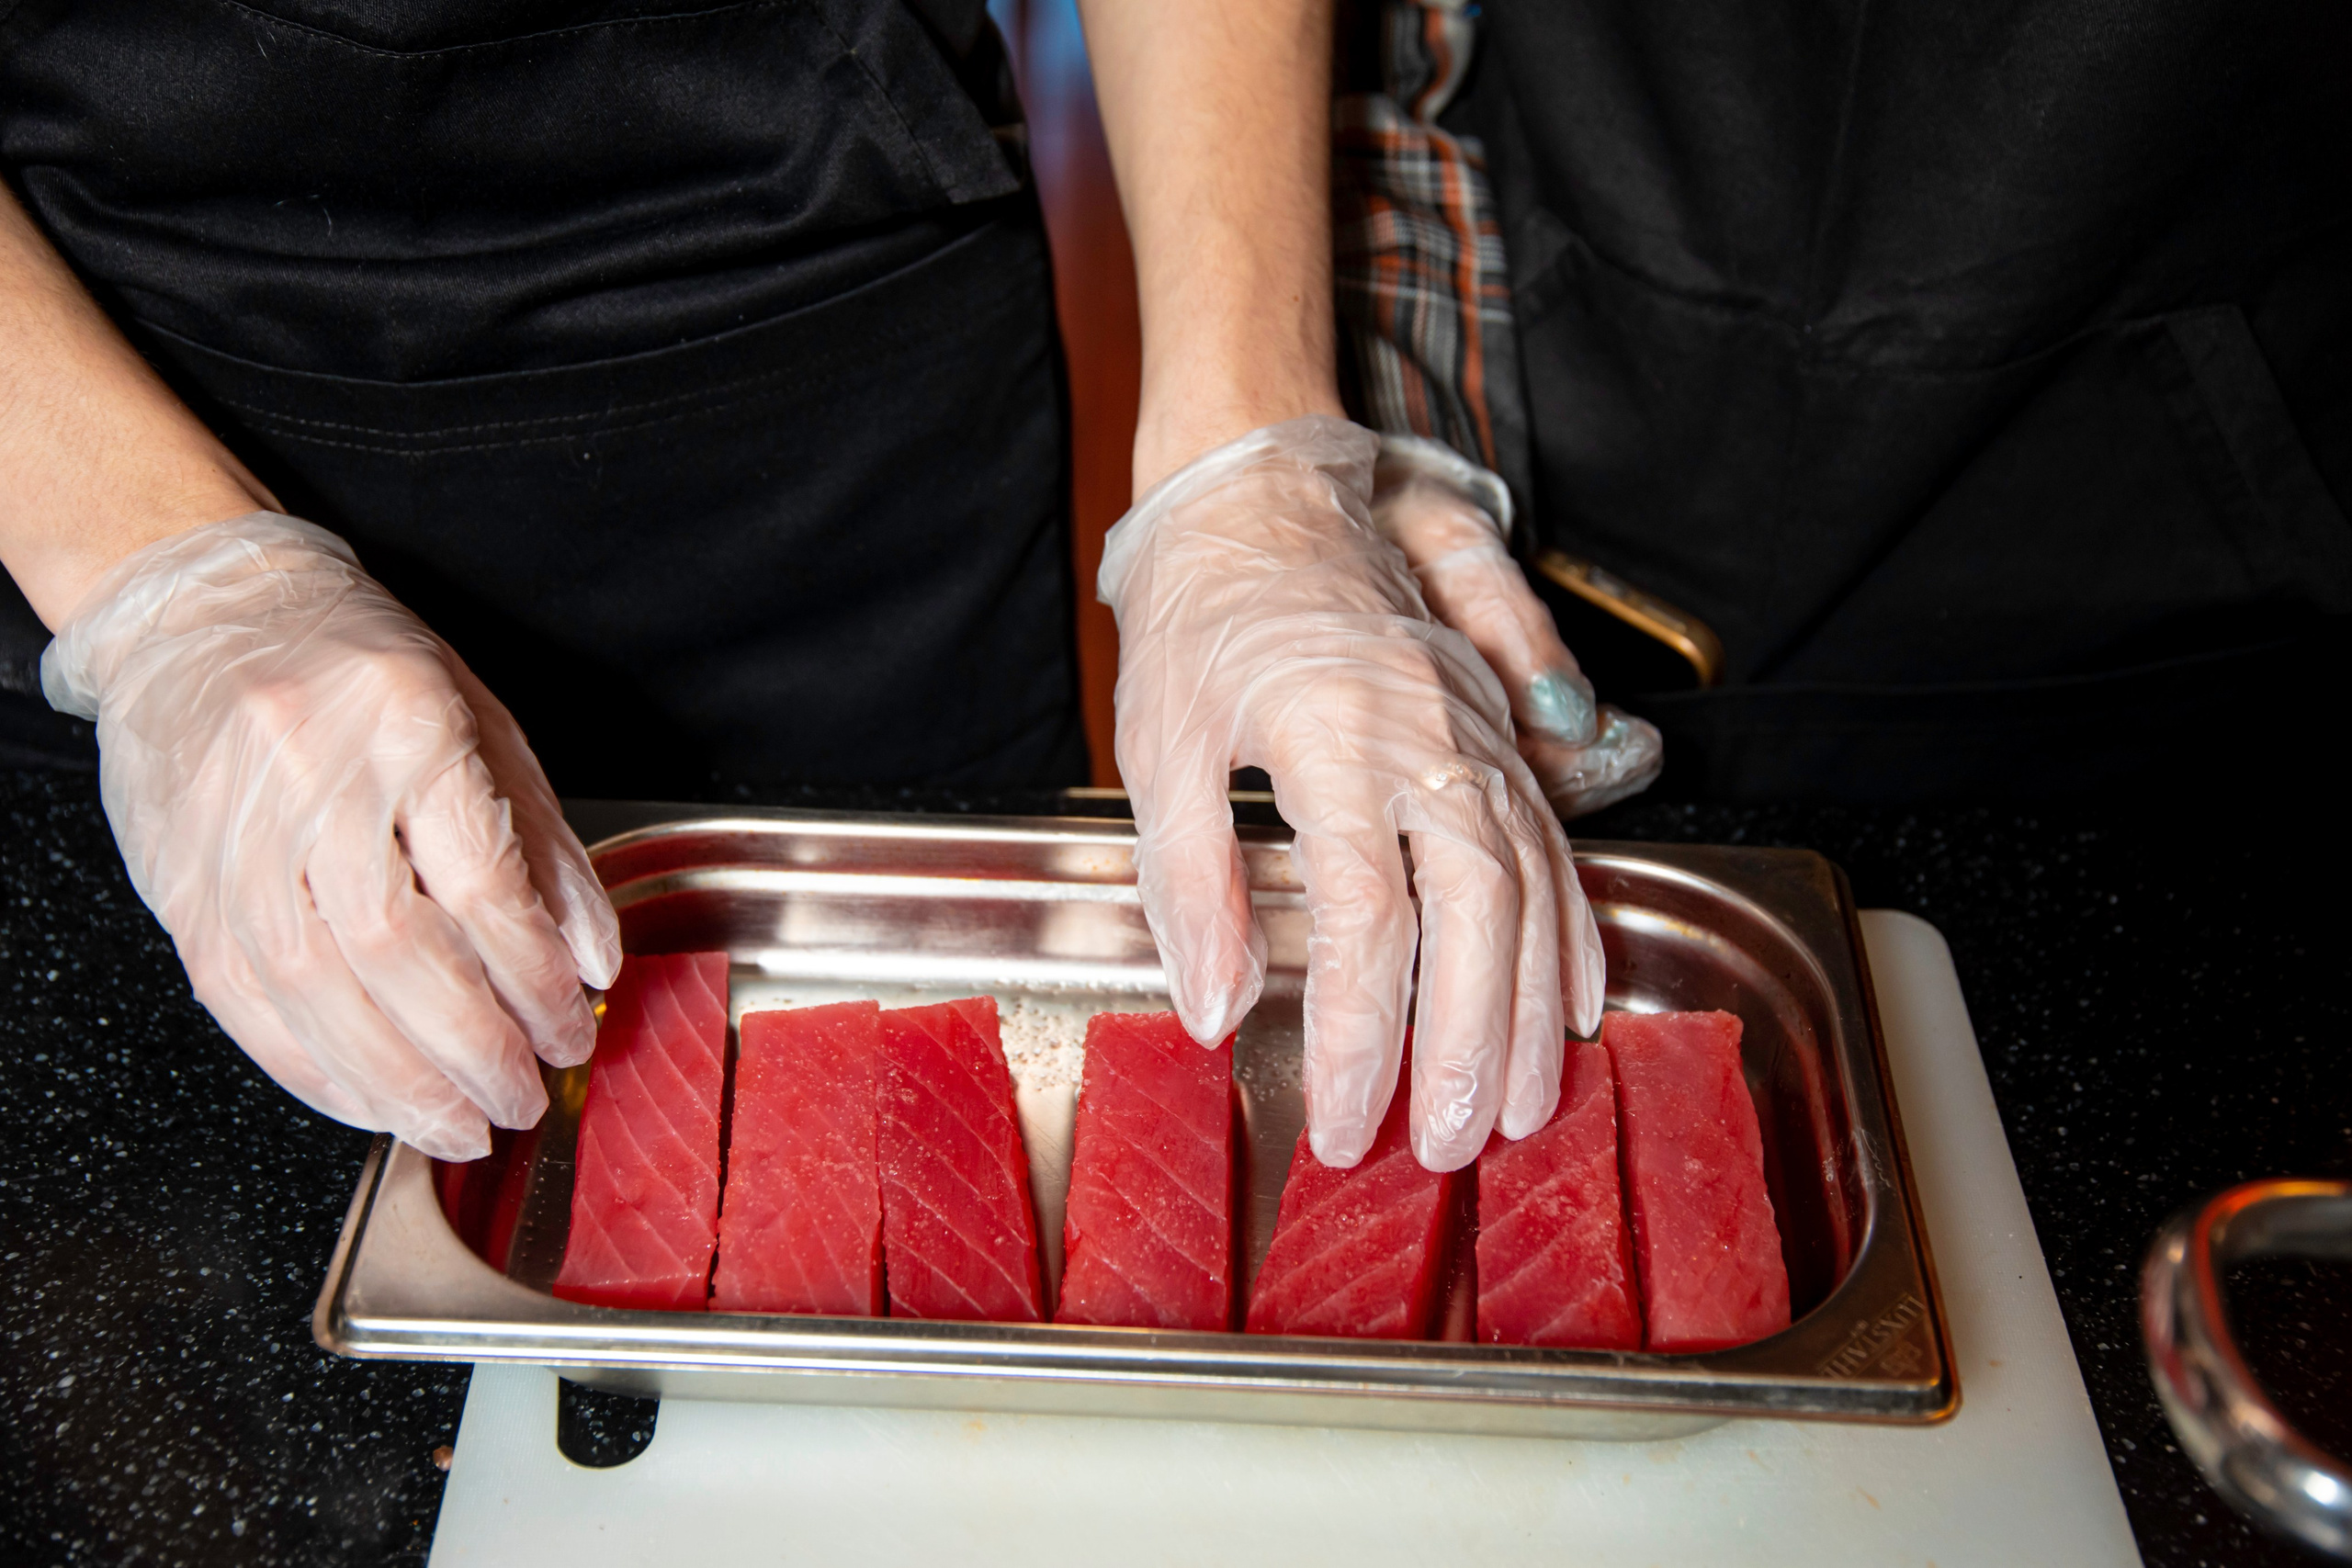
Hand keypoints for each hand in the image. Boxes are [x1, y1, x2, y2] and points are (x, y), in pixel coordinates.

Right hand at [42, 513, 621, 1159]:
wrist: (206, 614)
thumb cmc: (360, 668)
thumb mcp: (483, 724)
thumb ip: (543, 847)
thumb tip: (592, 960)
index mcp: (403, 724)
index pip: (480, 884)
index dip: (533, 979)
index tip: (572, 1030)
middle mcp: (307, 779)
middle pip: (396, 952)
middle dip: (471, 1050)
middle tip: (522, 1100)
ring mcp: (229, 836)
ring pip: (314, 993)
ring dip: (396, 1083)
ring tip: (459, 1126)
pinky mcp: (178, 883)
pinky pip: (242, 1003)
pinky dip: (313, 1070)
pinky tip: (371, 1104)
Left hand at [1101, 416, 1603, 1171]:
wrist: (1262, 497)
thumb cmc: (1200, 617)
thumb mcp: (1161, 744)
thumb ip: (1190, 882)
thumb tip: (1218, 1011)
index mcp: (1333, 736)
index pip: (1364, 919)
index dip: (1361, 1037)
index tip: (1342, 1123)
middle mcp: (1425, 735)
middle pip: (1477, 910)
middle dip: (1473, 1043)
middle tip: (1453, 1143)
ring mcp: (1473, 731)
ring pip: (1533, 884)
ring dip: (1534, 1008)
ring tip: (1524, 1109)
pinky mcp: (1493, 731)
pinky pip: (1554, 840)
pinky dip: (1572, 929)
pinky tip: (1572, 1002)